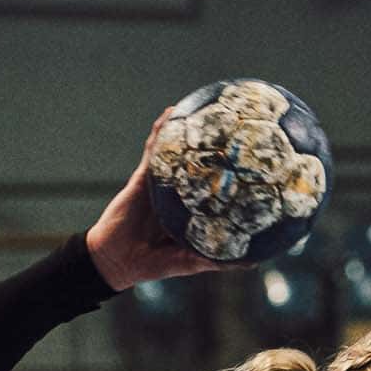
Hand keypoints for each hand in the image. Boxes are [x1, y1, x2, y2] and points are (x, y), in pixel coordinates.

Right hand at [86, 110, 242, 289]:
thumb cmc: (152, 263)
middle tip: (237, 126)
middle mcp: (179, 195)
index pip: (216, 191)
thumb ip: (214, 260)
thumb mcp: (188, 263)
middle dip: (214, 148)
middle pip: (200, 166)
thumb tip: (250, 263)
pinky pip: (153, 150)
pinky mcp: (143, 177)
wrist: (116, 259)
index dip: (233, 177)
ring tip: (205, 107)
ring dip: (188, 130)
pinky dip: (161, 131)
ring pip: (178, 153)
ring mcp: (161, 184)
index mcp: (191, 213)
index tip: (254, 163)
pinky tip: (171, 113)